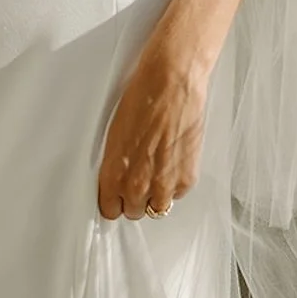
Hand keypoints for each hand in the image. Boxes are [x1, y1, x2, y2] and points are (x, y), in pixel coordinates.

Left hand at [98, 48, 208, 220]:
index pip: (109, 210)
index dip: (114, 202)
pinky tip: (172, 163)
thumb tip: (118, 178)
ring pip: (157, 209)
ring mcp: (163, 185)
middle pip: (134, 212)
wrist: (170, 85)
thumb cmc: (141, 101)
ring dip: (156, 196)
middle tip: (139, 180)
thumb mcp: (115, 137)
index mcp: (114, 175)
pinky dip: (176, 184)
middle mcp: (137, 185)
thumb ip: (116, 165)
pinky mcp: (186, 178)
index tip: (117, 197)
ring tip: (157, 174)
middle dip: (135, 199)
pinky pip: (178, 194)